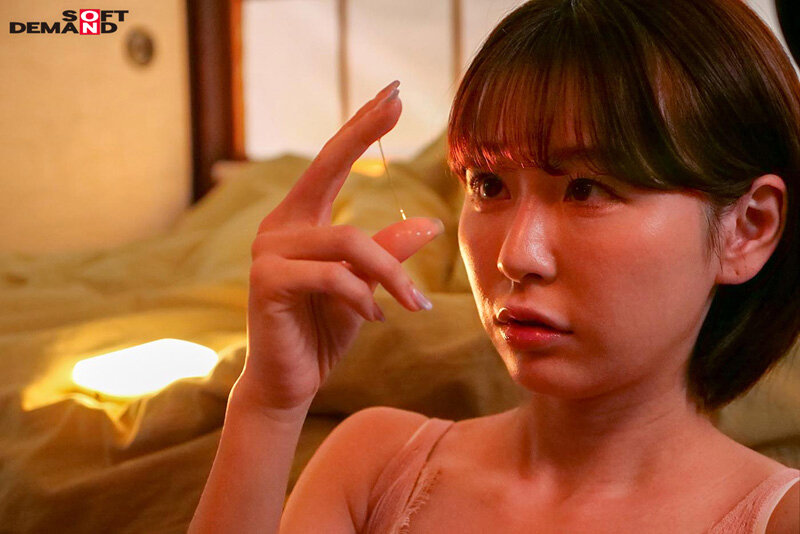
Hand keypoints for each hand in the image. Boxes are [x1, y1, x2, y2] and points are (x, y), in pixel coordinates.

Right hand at [234, 81, 443, 411]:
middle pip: (326, 168)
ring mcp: (268, 252)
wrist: (290, 381)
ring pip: (347, 241)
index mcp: (300, 222)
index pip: (330, 163)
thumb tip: (430, 221)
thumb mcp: (366, 286)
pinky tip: (374, 317)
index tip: (390, 93)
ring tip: (412, 304)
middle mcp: (279, 227)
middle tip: (398, 98)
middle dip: (360, 130)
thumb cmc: (324, 329)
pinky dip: (362, 297)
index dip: (359, 126)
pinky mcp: (266, 281)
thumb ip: (387, 252)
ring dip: (390, 274)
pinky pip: (332, 277)